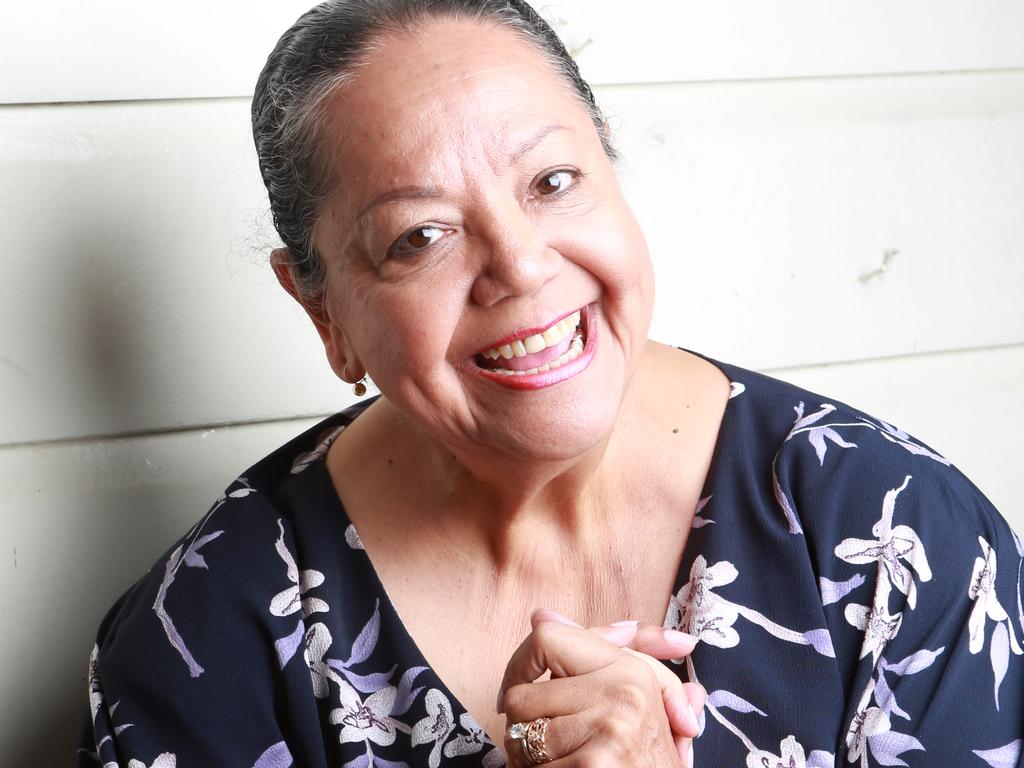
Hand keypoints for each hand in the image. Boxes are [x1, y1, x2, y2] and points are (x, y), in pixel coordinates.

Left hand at [497, 610, 703, 766]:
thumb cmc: (649, 761)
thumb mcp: (644, 704)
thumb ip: (600, 652)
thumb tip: (541, 615)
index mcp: (630, 672)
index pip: (546, 638)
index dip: (519, 663)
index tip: (514, 690)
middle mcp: (620, 696)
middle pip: (521, 696)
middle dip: (525, 723)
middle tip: (546, 741)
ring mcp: (607, 730)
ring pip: (518, 735)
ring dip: (528, 755)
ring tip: (561, 761)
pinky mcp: (590, 765)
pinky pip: (529, 767)